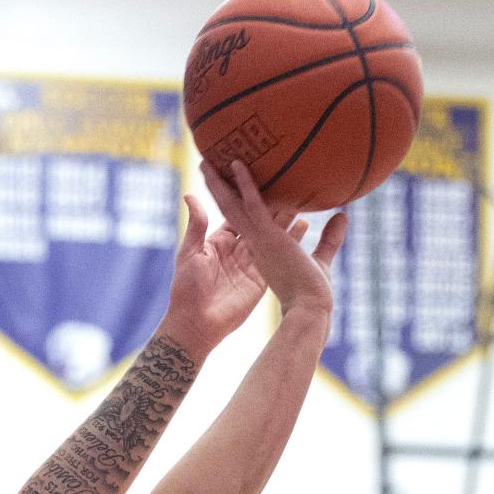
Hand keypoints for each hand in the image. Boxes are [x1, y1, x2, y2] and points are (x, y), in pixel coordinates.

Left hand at [157, 190, 304, 358]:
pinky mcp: (261, 277)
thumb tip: (191, 194)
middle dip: (269, 198)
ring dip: (286, 215)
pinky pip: (278, 255)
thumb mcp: (190, 253)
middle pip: (257, 217)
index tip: (250, 169)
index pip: (233, 209)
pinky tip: (306, 223)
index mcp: (218, 241)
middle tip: (283, 174)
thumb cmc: (187, 290)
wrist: (197, 324)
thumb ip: (197, 225)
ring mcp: (251, 262)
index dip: (240, 191)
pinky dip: (292, 239)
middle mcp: (237, 248)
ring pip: (271, 232)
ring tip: (301, 194)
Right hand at [200, 159, 347, 317]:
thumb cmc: (312, 292)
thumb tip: (343, 215)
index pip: (246, 221)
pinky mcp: (264, 239)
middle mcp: (254, 244)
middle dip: (221, 188)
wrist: (309, 310)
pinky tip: (238, 165)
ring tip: (212, 159)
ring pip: (233, 205)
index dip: (238, 202)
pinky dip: (244, 185)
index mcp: (262, 250)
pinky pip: (250, 207)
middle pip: (232, 210)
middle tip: (213, 166)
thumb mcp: (320, 259)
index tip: (235, 183)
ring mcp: (256, 241)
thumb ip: (329, 238)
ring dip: (222, 182)